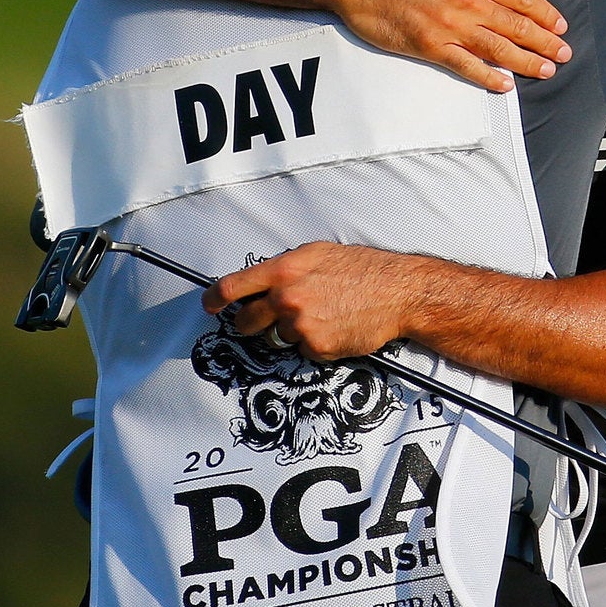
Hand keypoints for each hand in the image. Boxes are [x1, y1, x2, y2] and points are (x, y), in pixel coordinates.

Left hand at [203, 243, 424, 362]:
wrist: (396, 292)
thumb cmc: (360, 269)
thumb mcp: (317, 254)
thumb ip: (285, 269)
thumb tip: (259, 283)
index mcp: (283, 270)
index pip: (232, 287)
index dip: (214, 299)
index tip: (209, 306)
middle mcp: (286, 298)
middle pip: (246, 322)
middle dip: (250, 324)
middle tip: (264, 321)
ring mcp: (299, 324)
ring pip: (275, 339)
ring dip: (287, 334)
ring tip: (317, 317)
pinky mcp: (315, 346)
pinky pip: (301, 351)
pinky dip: (313, 344)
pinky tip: (333, 328)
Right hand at [316, 0, 568, 92]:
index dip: (545, 13)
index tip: (560, 25)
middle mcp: (469, 1)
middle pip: (518, 26)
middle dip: (545, 42)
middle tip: (563, 55)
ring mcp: (450, 26)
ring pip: (499, 49)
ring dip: (527, 62)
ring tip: (546, 71)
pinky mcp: (430, 46)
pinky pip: (467, 66)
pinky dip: (489, 77)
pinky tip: (505, 85)